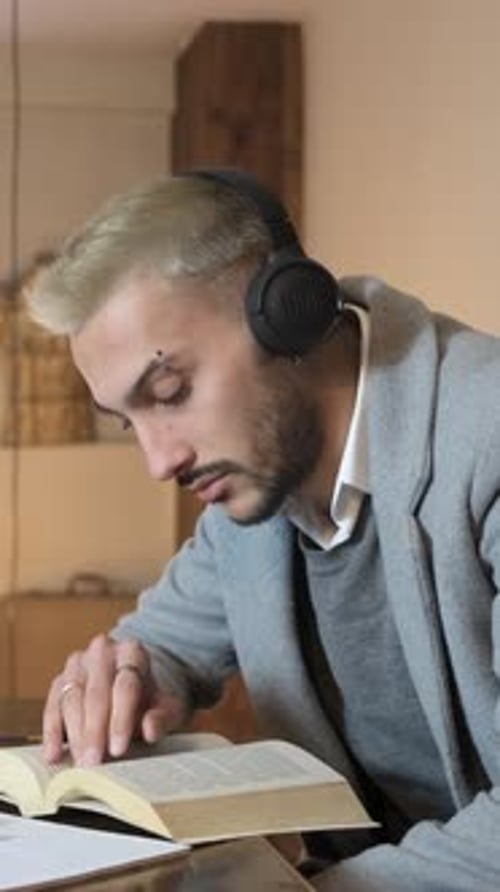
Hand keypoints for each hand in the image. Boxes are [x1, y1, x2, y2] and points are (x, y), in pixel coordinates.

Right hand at [43, 634, 185, 766]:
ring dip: (75, 734)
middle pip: (96, 693)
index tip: (118, 749)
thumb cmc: (151, 699)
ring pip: (72, 698)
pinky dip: (52, 732)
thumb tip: (151, 729)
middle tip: (94, 762)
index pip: (125, 686)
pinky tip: (54, 754)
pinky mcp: (60, 681)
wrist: (135, 686)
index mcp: (132, 651)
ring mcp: (78, 664)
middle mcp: (103, 651)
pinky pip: (53, 706)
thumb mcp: (168, 707)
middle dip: (94, 731)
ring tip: (80, 762)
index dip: (120, 720)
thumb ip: (162, 717)